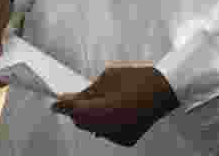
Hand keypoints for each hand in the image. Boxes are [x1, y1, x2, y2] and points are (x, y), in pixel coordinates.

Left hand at [51, 64, 180, 146]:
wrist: (164, 89)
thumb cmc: (137, 79)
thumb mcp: (107, 78)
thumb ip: (87, 91)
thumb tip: (73, 99)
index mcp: (102, 110)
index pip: (73, 110)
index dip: (62, 105)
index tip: (54, 103)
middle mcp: (108, 127)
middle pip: (82, 122)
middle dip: (76, 111)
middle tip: (74, 99)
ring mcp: (118, 136)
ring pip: (94, 129)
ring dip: (90, 118)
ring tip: (97, 103)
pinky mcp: (126, 139)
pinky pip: (108, 132)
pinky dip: (105, 124)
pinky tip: (112, 111)